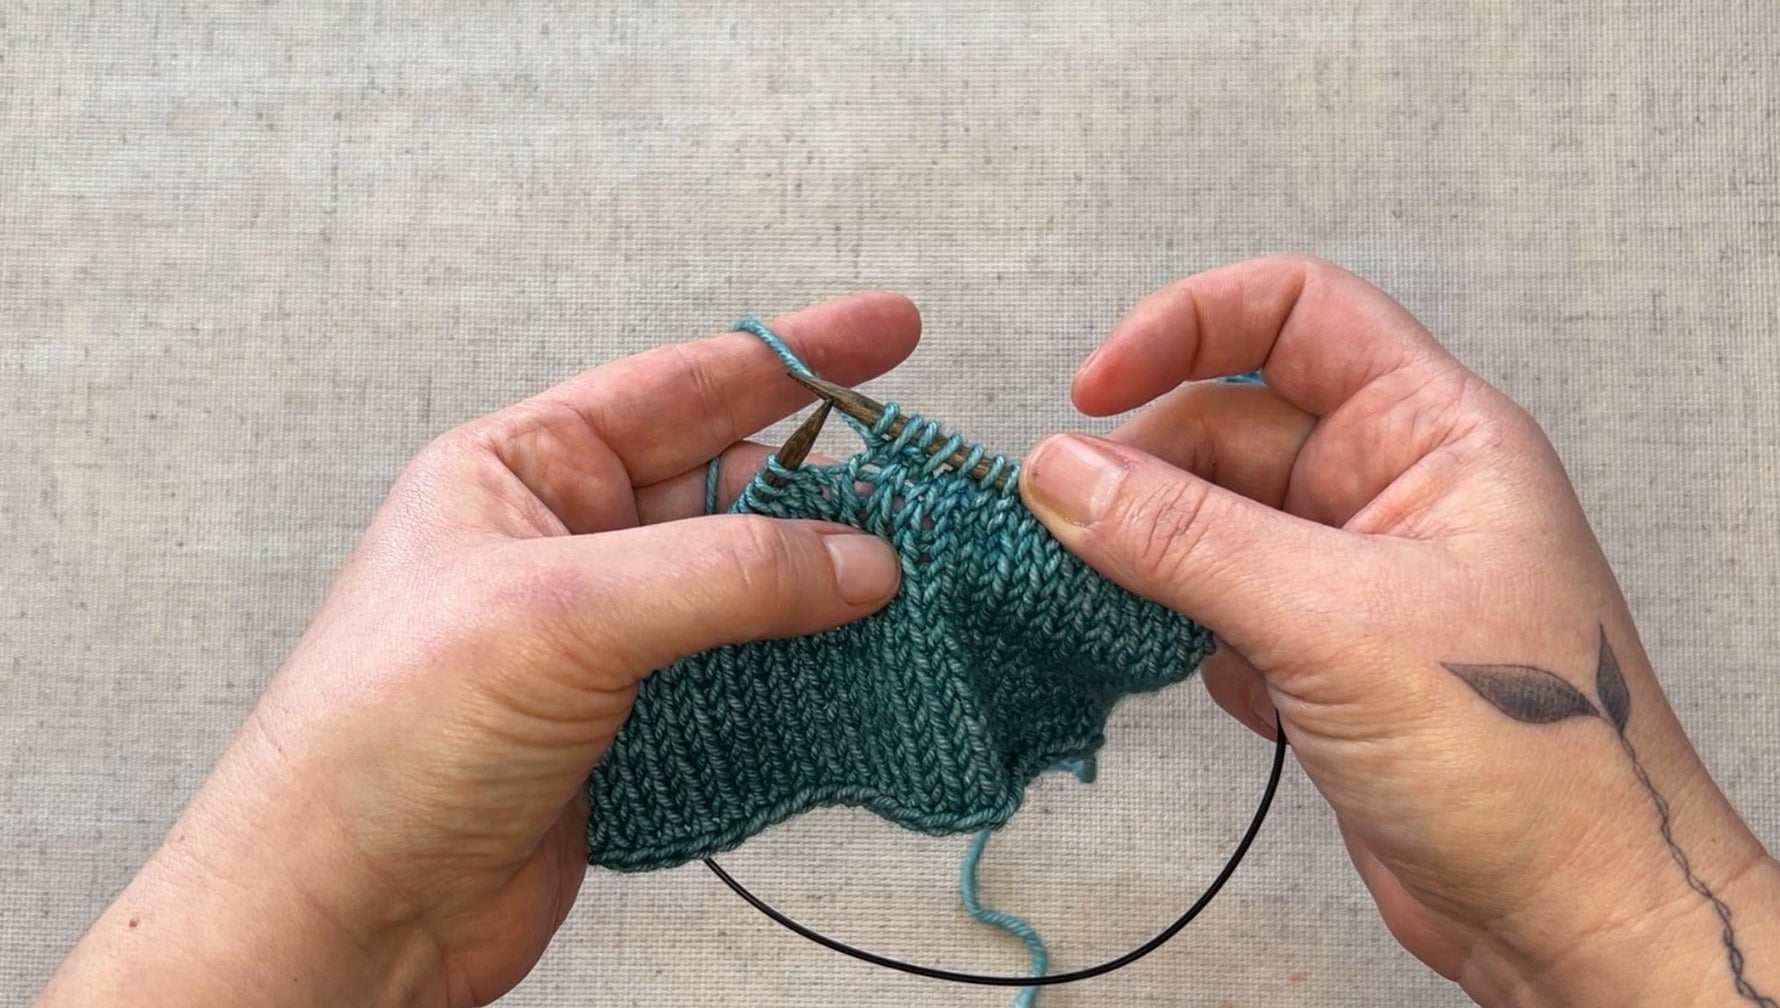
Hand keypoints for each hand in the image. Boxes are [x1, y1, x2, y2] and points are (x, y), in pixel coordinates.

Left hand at [37, 294, 916, 1007]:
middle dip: (830, 492)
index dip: (797, 355)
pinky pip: (741, 674)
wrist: (346, 914)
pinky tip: (860, 676)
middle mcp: (567, 542)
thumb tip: (861, 558)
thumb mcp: (558, 614)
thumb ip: (722, 575)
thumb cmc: (382, 738)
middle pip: (731, 488)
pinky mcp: (631, 724)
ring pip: (747, 588)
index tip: (892, 330)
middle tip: (929, 502)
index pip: (682, 384)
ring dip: (827, 595)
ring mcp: (602, 637)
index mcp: (523, 471)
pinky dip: (804, 676)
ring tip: (918, 596)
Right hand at [1021, 256, 1779, 1006]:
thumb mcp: (1339, 623)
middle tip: (1070, 527)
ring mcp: (1349, 572)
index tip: (1093, 387)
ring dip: (1150, 556)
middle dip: (1145, 469)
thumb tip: (1062, 474)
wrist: (1568, 913)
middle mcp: (1390, 487)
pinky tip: (1198, 675)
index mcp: (1432, 433)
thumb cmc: (1530, 757)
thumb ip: (1187, 540)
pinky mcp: (1318, 651)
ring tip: (1112, 603)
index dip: (1187, 326)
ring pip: (1210, 519)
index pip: (1297, 314)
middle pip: (1228, 423)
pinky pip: (1212, 599)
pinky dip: (1179, 627)